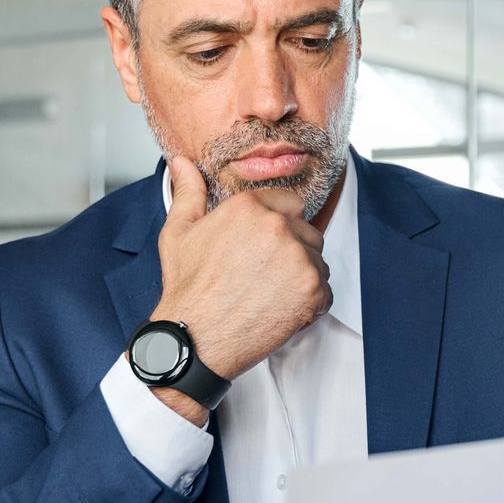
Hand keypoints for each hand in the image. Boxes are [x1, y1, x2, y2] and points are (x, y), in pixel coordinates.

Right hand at [146, 156, 331, 421]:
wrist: (195, 339)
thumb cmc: (188, 289)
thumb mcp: (179, 233)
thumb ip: (188, 192)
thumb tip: (182, 163)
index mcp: (249, 206)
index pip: (288, 202)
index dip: (278, 224)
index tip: (264, 245)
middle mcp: (278, 227)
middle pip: (306, 231)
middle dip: (291, 250)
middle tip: (263, 275)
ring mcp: (299, 259)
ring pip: (317, 260)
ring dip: (301, 275)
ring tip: (269, 293)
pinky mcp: (313, 290)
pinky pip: (324, 290)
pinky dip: (309, 303)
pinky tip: (279, 309)